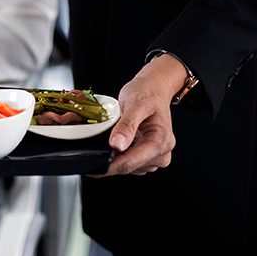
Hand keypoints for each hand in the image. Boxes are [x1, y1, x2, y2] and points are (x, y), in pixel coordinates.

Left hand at [103, 54, 187, 175]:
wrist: (154, 88)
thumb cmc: (148, 93)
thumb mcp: (135, 103)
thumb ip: (127, 125)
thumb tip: (117, 145)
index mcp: (162, 141)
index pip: (131, 162)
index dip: (109, 166)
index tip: (93, 166)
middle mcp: (162, 152)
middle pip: (129, 167)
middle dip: (111, 160)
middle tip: (97, 145)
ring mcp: (156, 157)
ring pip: (128, 167)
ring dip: (116, 157)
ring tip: (114, 136)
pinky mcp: (148, 158)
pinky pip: (129, 163)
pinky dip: (120, 155)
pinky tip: (120, 140)